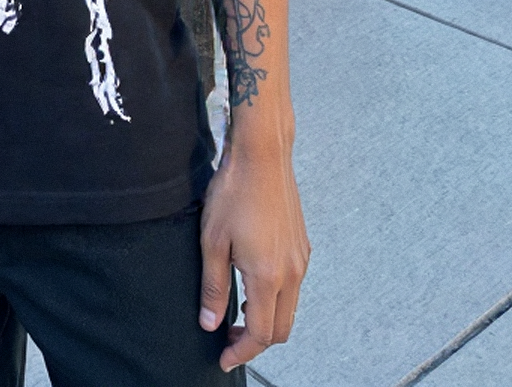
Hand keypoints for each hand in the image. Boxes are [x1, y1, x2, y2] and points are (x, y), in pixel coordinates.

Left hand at [199, 142, 309, 370]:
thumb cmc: (233, 192)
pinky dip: (276, 297)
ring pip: (290, 308)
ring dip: (267, 318)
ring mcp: (301, 258)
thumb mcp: (212, 241)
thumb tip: (209, 323)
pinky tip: (252, 282)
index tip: (223, 357)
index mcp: (268, 276)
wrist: (262, 154)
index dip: (241, 352)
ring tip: (237, 308)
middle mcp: (292, 272)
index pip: (261, 333)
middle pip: (281, 328)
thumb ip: (213, 287)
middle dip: (256, 340)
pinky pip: (294, 285)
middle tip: (228, 336)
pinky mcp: (302, 245)